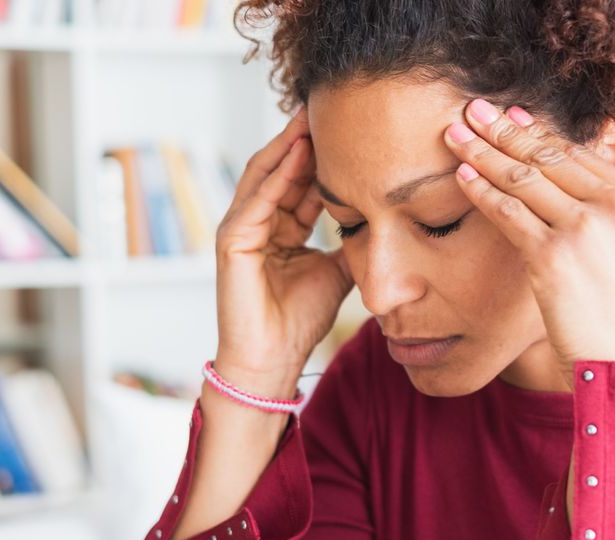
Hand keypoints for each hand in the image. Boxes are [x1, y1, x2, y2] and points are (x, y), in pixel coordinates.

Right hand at [213, 106, 354, 384]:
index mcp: (281, 228)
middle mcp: (258, 222)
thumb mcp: (338, 270)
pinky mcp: (232, 242)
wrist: (273, 360)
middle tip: (329, 105)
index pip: (301, 180)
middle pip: (281, 168)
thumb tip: (382, 218)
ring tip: (312, 116)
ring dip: (288, 145)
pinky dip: (277, 175)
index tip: (351, 128)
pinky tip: (297, 151)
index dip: (324, 155)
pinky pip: (257, 200)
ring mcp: (241, 229)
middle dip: (304, 137)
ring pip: (265, 175)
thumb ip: (352, 242)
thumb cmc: (300, 320)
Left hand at [443, 99, 614, 529]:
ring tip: (456, 133)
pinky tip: (462, 176)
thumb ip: (611, 217)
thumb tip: (570, 188)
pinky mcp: (554, 254)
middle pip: (549, 156)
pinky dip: (481, 191)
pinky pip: (508, 212)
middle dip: (504, 129)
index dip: (539, 132)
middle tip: (473, 109)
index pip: (580, 154)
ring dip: (484, 151)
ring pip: (523, 178)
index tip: (512, 116)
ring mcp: (586, 228)